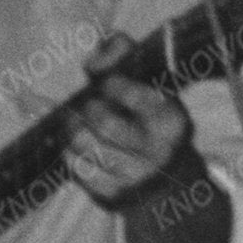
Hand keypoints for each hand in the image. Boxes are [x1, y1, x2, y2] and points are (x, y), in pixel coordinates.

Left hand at [57, 70, 199, 213]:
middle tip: (88, 105)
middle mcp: (159, 151)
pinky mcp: (113, 195)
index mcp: (172, 120)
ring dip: (72, 130)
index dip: (112, 84)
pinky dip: (69, 153)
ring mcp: (136, 176)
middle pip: (104, 123)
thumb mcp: (150, 88)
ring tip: (74, 122)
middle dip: (88, 109)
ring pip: (86, 147)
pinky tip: (75, 146)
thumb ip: (124, 59)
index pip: (135, 95)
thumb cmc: (148, 123)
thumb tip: (102, 47)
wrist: (166, 181)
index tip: (106, 83)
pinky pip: (77, 168)